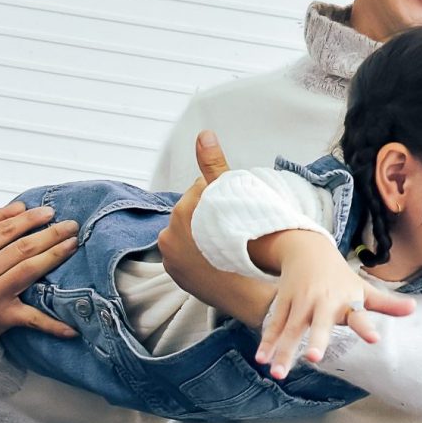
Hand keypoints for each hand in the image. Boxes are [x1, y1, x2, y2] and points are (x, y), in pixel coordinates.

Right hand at [0, 203, 80, 357]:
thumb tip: (21, 206)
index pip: (5, 230)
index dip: (31, 219)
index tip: (51, 212)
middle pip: (22, 247)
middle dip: (51, 234)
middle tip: (72, 226)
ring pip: (30, 269)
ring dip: (56, 255)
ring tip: (74, 244)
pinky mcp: (1, 318)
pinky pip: (34, 318)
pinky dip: (55, 324)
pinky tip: (73, 327)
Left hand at [157, 131, 237, 302]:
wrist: (253, 288)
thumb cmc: (247, 240)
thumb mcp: (231, 196)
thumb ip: (213, 165)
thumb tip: (203, 134)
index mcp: (181, 211)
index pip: (201, 190)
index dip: (221, 197)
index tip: (236, 211)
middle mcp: (168, 234)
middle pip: (193, 213)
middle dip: (209, 216)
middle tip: (234, 228)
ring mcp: (171, 258)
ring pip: (190, 234)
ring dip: (203, 235)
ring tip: (227, 243)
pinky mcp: (177, 276)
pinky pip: (187, 255)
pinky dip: (199, 254)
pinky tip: (217, 258)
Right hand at [251, 230, 413, 373]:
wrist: (309, 249)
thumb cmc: (341, 278)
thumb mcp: (363, 289)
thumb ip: (386, 304)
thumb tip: (414, 309)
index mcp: (346, 301)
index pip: (359, 315)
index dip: (365, 327)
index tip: (373, 338)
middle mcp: (323, 302)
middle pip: (318, 324)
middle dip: (315, 339)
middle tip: (313, 358)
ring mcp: (301, 302)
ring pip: (290, 329)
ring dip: (283, 350)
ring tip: (278, 374)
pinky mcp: (283, 302)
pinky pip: (274, 325)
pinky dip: (267, 342)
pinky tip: (261, 359)